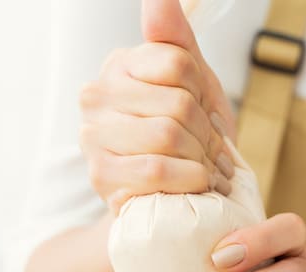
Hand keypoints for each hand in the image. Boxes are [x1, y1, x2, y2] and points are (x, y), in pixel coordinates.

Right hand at [80, 0, 236, 213]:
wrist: (172, 197)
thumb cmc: (184, 138)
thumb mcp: (192, 86)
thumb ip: (178, 41)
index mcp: (120, 65)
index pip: (179, 63)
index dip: (204, 94)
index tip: (204, 112)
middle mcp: (96, 95)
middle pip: (179, 104)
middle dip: (207, 134)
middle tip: (212, 150)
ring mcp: (93, 136)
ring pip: (168, 136)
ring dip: (201, 160)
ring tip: (206, 169)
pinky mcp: (101, 176)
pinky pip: (158, 169)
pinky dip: (189, 180)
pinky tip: (195, 185)